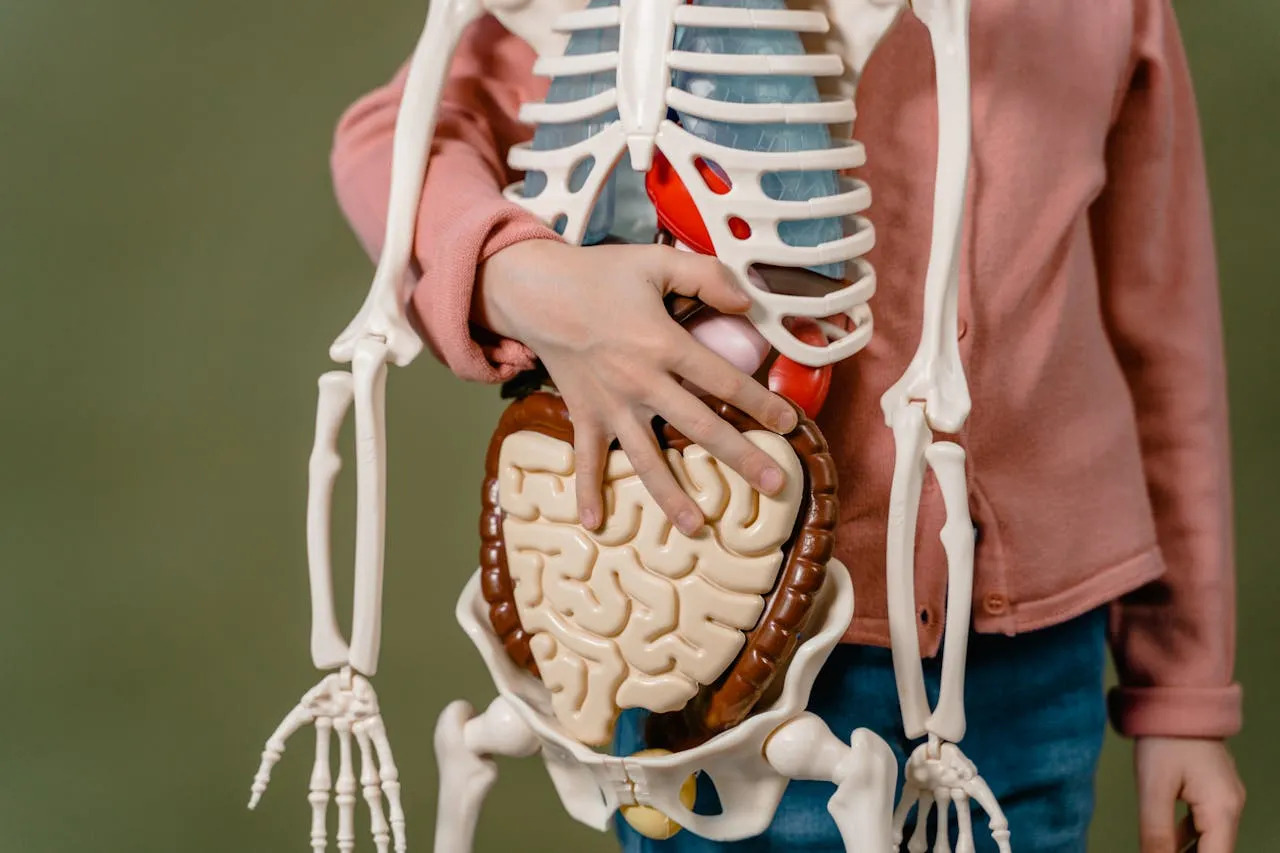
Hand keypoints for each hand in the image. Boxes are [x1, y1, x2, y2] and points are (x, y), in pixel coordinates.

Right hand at [476, 239, 797, 535]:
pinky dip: (587, 490)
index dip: (761, 402)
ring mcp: (610, 406)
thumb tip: (748, 304)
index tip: (790, 424)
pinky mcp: (583, 415)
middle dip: (740, 458)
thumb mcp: (657, 261)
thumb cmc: (600, 274)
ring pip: (646, 458)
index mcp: (662, 344)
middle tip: (775, 485)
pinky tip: (595, 523)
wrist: (536, 291)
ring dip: (671, 496)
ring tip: (698, 528)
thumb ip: (707, 276)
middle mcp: (640, 383)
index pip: (724, 380)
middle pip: (700, 427)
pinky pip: (586, 459)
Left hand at [1135, 737, 1244, 852]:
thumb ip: (1156, 834)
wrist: (1173, 698)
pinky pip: (1204, 823)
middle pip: (1215, 851)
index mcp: (1223, 810)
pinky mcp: (1213, 789)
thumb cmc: (1164, 740)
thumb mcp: (1153, 790)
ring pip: (1209, 840)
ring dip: (1188, 852)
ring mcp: (1225, 797)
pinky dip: (1188, 837)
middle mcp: (1231, 807)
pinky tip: (1166, 843)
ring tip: (1159, 851)